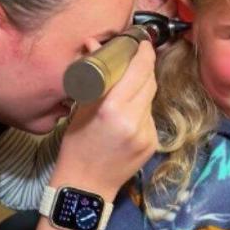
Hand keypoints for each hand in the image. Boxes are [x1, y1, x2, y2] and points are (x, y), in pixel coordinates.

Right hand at [52, 40, 157, 200]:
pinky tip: (127, 114)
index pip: (139, 71)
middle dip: (144, 67)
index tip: (143, 43)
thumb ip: (93, 77)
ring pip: (151, 98)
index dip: (144, 53)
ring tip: (126, 88)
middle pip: (150, 81)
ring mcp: (147, 133)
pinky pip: (150, 116)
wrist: (87, 186)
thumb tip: (93, 43)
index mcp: (113, 109)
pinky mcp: (153, 143)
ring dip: (142, 88)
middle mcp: (135, 120)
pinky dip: (141, 108)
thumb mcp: (80, 109)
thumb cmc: (76, 146)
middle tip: (135, 59)